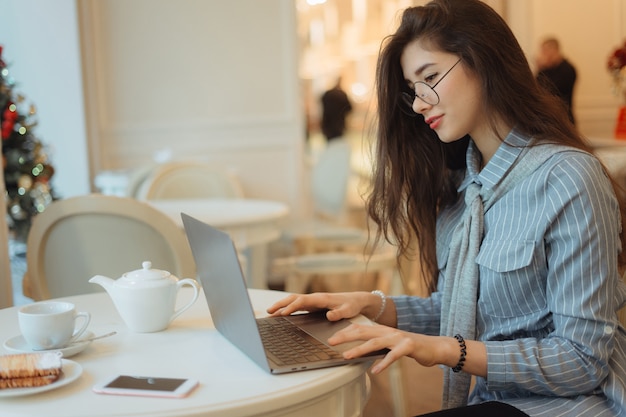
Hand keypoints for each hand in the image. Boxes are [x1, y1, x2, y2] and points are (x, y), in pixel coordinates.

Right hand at [266, 292, 369, 321]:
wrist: (356, 300)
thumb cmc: (352, 305)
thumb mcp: (348, 310)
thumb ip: (339, 313)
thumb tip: (329, 316)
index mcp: (320, 298)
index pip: (302, 301)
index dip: (291, 307)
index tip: (283, 313)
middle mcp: (314, 298)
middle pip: (293, 298)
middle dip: (280, 304)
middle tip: (268, 312)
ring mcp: (312, 301)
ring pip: (293, 301)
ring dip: (281, 305)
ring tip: (269, 313)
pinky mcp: (313, 305)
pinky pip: (297, 305)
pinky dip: (287, 308)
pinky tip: (281, 315)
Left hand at [328, 323, 445, 373]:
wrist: (433, 346)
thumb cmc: (409, 347)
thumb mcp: (390, 344)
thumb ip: (376, 345)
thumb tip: (358, 350)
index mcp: (382, 330)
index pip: (360, 328)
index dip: (345, 331)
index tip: (330, 336)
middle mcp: (388, 331)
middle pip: (363, 332)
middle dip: (346, 336)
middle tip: (331, 341)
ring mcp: (398, 338)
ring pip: (375, 343)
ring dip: (360, 349)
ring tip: (347, 356)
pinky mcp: (408, 346)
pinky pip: (393, 355)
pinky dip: (384, 363)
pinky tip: (375, 371)